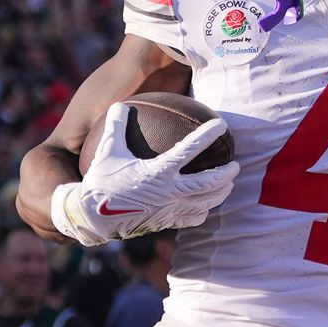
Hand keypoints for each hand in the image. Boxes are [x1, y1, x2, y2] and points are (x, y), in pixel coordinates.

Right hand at [51, 103, 239, 245]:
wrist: (91, 218)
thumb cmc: (99, 182)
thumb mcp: (107, 152)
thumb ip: (115, 127)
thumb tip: (119, 104)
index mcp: (157, 171)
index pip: (190, 149)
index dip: (207, 135)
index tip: (222, 125)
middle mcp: (168, 191)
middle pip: (208, 183)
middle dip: (227, 174)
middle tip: (236, 164)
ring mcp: (169, 209)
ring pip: (205, 202)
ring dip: (220, 193)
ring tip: (229, 184)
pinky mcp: (165, 222)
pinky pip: (191, 218)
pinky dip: (202, 210)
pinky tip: (205, 206)